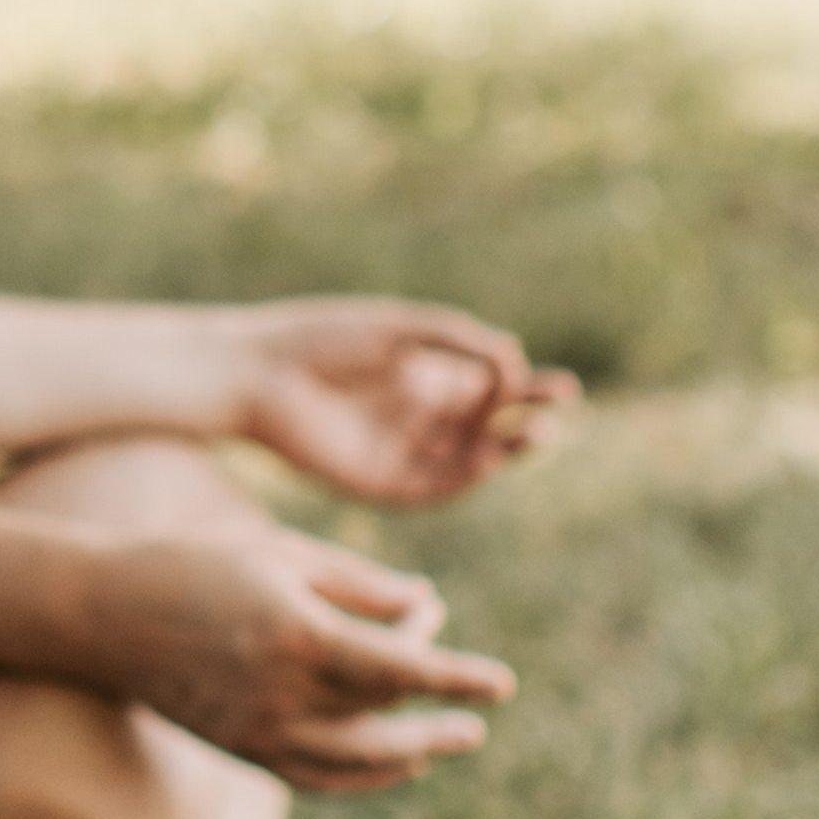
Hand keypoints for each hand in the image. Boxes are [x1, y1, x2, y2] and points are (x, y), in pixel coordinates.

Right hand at [94, 525, 512, 791]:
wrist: (102, 614)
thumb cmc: (194, 563)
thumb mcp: (282, 553)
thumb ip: (358, 582)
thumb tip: (424, 604)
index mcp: (297, 632)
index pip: (401, 666)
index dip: (458, 675)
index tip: (504, 683)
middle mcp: (281, 691)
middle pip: (385, 711)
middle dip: (434, 704)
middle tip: (479, 713)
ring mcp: (258, 729)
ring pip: (357, 758)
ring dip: (410, 752)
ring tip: (447, 743)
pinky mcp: (240, 748)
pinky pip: (316, 777)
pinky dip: (363, 776)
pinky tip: (395, 764)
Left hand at [224, 301, 575, 509]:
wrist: (257, 375)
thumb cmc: (321, 339)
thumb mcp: (399, 329)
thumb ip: (456, 339)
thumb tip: (512, 358)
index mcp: (422, 375)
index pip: (489, 388)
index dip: (528, 389)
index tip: (561, 386)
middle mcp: (415, 417)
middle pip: (486, 426)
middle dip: (526, 419)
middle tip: (561, 408)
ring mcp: (397, 452)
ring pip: (465, 460)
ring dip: (505, 450)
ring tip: (538, 434)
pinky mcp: (375, 483)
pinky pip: (430, 489)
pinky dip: (463, 478)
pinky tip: (489, 459)